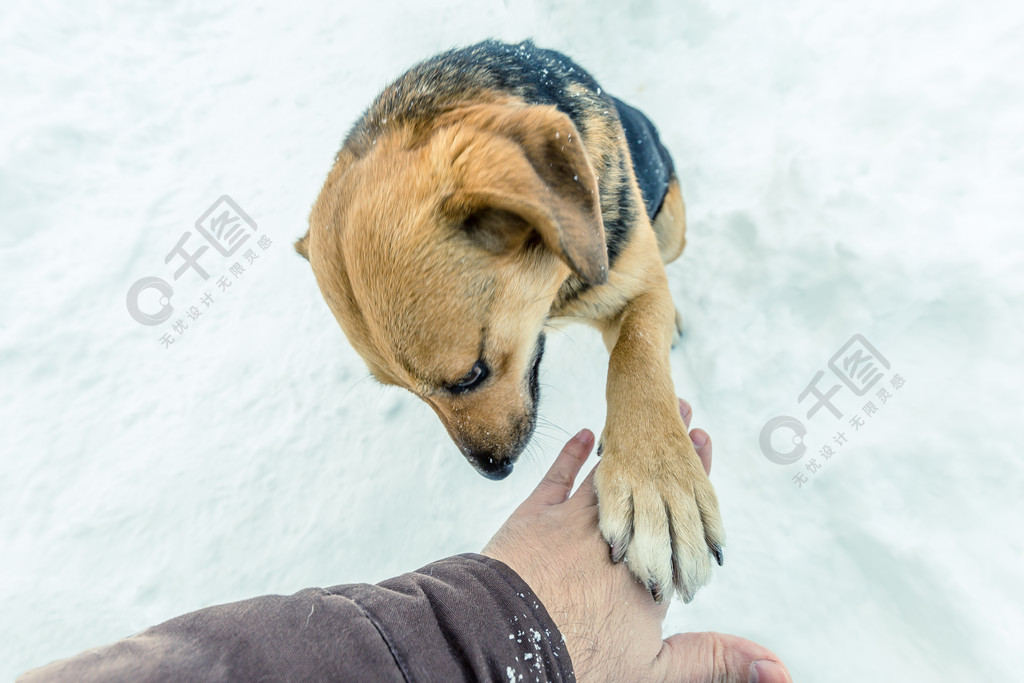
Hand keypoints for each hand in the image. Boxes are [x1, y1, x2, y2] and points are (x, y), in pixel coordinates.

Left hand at [483, 399, 790, 682]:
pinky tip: (585, 435)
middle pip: (654, 490)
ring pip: (612, 473)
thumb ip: (713, 659)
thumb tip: (778, 670)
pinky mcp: (536, 514)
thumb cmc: (581, 662)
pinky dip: (572, 454)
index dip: (696, 487)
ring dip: (632, 443)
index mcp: (649, 573)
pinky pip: (558, 476)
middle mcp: (620, 537)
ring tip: (650, 414)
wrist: (510, 639)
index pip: (684, 527)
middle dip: (674, 454)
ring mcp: (576, 521)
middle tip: (691, 418)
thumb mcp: (655, 669)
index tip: (711, 458)